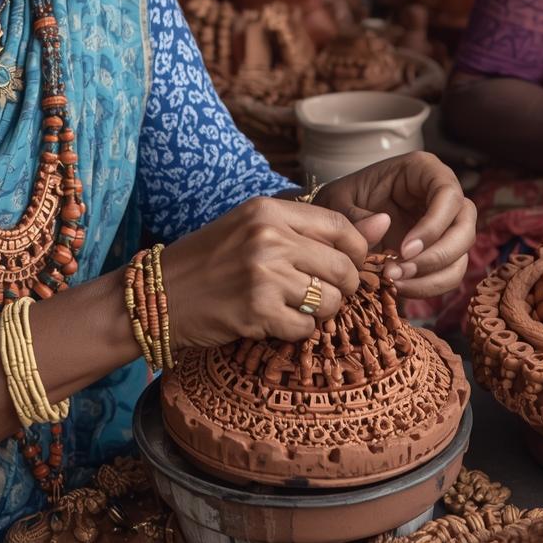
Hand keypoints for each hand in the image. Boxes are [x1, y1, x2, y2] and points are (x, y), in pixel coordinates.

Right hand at [160, 196, 391, 347]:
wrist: (157, 296)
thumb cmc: (210, 261)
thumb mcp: (255, 229)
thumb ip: (315, 228)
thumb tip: (386, 222)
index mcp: (270, 210)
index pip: (341, 226)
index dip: (356, 250)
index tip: (347, 264)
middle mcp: (269, 238)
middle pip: (343, 267)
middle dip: (340, 287)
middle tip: (317, 292)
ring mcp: (264, 274)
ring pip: (330, 301)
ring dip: (318, 312)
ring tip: (290, 306)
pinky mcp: (257, 311)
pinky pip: (305, 327)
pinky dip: (295, 331)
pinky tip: (272, 322)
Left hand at [316, 151, 475, 298]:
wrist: (340, 219)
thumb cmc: (344, 198)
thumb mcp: (338, 201)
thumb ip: (354, 215)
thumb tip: (383, 224)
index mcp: (423, 169)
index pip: (448, 195)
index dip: (433, 225)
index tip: (404, 249)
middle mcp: (442, 195)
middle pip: (465, 226)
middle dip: (437, 256)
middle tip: (399, 271)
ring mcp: (446, 224)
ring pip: (462, 253)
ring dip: (434, 276)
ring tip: (395, 281)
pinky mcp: (440, 249)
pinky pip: (450, 272)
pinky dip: (429, 286)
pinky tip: (400, 286)